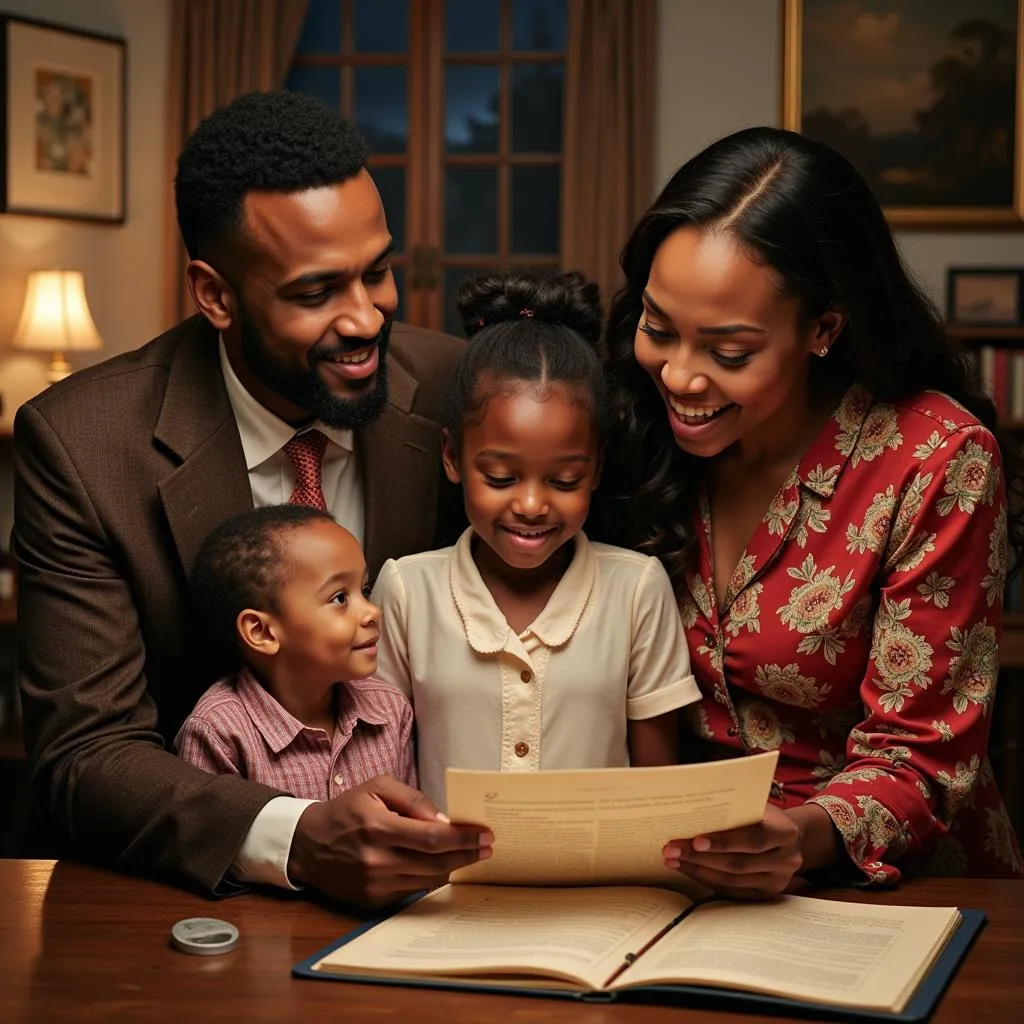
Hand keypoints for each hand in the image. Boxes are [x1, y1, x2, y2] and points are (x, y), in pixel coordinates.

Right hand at [287, 775, 492, 907]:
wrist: (309, 844)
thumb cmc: (348, 810)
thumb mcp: (377, 788)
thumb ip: (412, 799)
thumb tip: (444, 819)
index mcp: (377, 827)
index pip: (431, 837)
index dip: (462, 837)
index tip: (485, 834)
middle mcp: (375, 860)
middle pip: (435, 863)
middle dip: (466, 854)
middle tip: (486, 847)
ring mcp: (373, 885)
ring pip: (428, 880)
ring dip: (452, 867)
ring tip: (468, 855)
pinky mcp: (372, 902)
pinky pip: (413, 892)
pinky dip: (431, 879)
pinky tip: (442, 867)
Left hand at [662, 804, 802, 899]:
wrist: (787, 835)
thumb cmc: (762, 815)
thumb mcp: (755, 805)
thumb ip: (734, 809)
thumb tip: (691, 807)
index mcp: (785, 832)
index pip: (752, 839)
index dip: (724, 842)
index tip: (696, 840)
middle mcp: (787, 860)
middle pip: (737, 864)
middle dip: (700, 857)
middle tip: (671, 850)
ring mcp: (778, 881)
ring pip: (732, 881)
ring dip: (698, 870)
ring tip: (673, 860)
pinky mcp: (767, 894)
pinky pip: (732, 892)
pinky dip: (707, 881)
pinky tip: (689, 870)